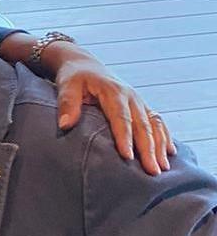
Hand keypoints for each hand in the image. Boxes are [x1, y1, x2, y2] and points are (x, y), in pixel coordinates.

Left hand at [54, 56, 174, 175]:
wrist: (85, 65)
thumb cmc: (74, 77)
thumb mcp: (66, 86)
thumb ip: (67, 104)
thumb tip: (65, 125)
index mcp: (113, 91)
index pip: (120, 117)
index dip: (125, 137)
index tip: (127, 156)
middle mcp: (131, 96)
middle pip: (142, 125)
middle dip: (148, 149)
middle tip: (152, 171)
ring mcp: (139, 101)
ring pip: (154, 125)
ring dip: (160, 146)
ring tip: (163, 168)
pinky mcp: (141, 106)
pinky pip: (157, 122)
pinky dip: (165, 137)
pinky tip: (169, 153)